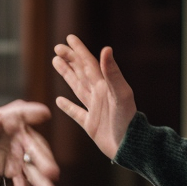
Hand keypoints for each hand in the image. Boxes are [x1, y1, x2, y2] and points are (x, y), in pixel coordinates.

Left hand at [0, 99, 59, 185]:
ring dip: (42, 182)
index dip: (33, 114)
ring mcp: (22, 154)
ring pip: (34, 168)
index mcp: (12, 118)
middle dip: (44, 159)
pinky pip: (23, 184)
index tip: (44, 114)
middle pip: (35, 146)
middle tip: (53, 172)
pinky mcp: (17, 170)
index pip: (23, 114)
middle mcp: (22, 136)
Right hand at [52, 34, 136, 158]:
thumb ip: (112, 72)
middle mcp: (99, 94)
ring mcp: (94, 109)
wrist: (130, 146)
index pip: (89, 63)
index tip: (68, 38)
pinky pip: (76, 112)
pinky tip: (59, 101)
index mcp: (105, 86)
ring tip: (56, 62)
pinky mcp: (91, 125)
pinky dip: (67, 106)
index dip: (79, 51)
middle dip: (70, 59)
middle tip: (57, 47)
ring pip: (77, 87)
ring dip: (67, 74)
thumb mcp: (121, 94)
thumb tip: (106, 49)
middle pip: (81, 72)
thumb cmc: (127, 120)